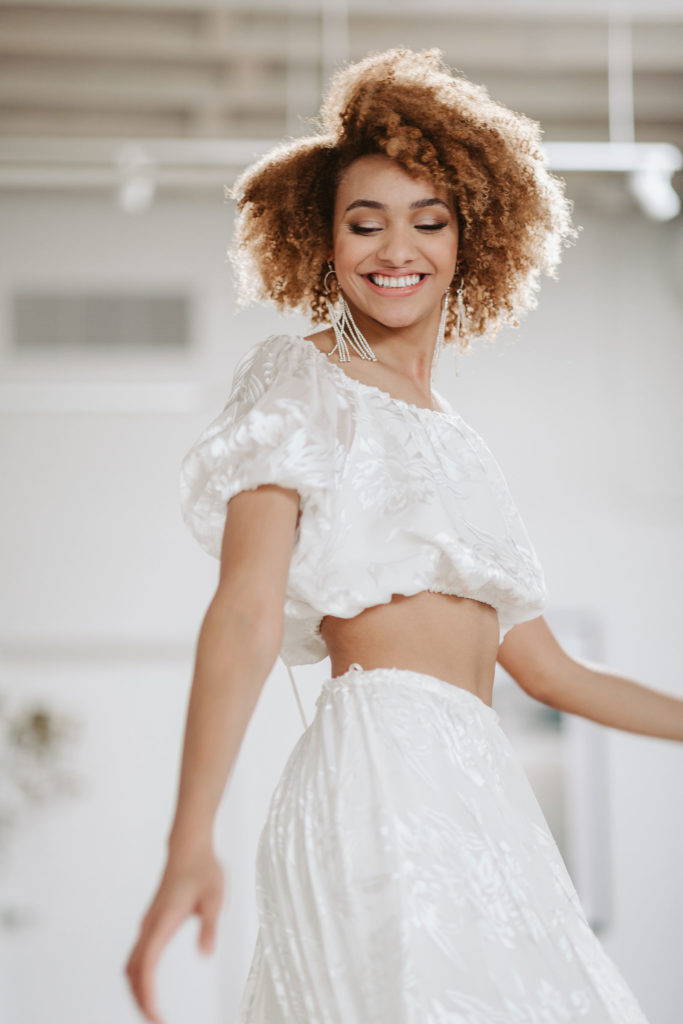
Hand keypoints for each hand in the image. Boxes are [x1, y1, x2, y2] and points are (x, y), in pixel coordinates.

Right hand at [124, 847, 224, 1022]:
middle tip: (157, 1023)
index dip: (148, 996)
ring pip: (132, 966)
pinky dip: (140, 978)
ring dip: (138, 991)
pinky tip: (151, 989)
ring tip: (153, 1013)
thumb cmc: (204, 870)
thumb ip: (210, 926)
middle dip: (140, 1001)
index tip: (157, 1018)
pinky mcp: (151, 923)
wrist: (189, 846)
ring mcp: (148, 925)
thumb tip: (205, 955)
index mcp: (163, 922)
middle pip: (133, 972)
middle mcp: (150, 926)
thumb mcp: (215, 897)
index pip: (146, 968)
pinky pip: (138, 957)